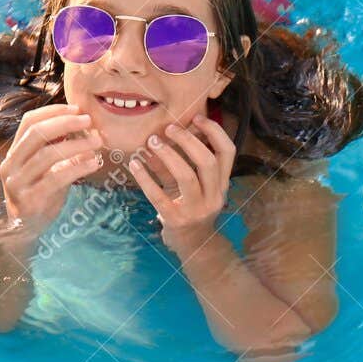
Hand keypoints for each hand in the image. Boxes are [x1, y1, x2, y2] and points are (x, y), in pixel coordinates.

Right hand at [0, 104, 103, 231]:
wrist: (26, 230)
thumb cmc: (39, 193)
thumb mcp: (43, 168)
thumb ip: (55, 147)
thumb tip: (81, 123)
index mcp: (13, 153)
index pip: (29, 122)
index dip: (53, 111)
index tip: (77, 109)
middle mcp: (11, 165)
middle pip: (37, 133)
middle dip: (65, 123)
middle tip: (89, 121)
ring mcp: (18, 183)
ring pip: (48, 154)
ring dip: (77, 144)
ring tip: (97, 141)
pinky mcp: (31, 200)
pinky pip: (56, 178)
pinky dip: (77, 167)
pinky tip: (93, 162)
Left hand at [126, 115, 235, 253]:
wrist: (191, 244)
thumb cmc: (190, 205)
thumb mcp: (191, 184)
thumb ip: (180, 161)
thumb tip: (163, 131)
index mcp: (222, 183)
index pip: (228, 152)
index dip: (214, 131)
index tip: (196, 117)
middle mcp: (214, 196)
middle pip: (208, 161)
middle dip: (188, 141)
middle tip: (169, 128)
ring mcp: (196, 210)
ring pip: (187, 177)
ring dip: (168, 155)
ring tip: (151, 141)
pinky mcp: (175, 220)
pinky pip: (158, 195)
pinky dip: (145, 177)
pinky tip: (134, 164)